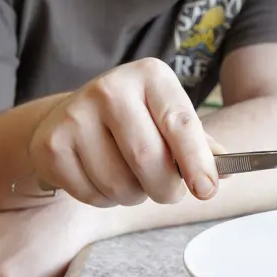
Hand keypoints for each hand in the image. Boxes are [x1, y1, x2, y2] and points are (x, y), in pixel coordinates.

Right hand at [28, 57, 223, 207]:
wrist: (71, 117)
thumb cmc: (135, 121)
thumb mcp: (168, 119)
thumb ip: (198, 144)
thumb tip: (226, 171)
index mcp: (150, 75)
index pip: (180, 123)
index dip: (196, 161)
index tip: (208, 190)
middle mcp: (109, 88)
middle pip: (149, 160)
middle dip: (166, 189)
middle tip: (168, 191)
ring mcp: (75, 115)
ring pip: (120, 185)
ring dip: (134, 196)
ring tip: (131, 178)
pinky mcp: (51, 145)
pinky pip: (91, 195)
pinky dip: (104, 200)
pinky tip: (102, 178)